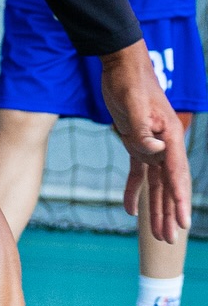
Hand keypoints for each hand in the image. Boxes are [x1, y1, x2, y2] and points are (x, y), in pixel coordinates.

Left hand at [99, 40, 190, 242]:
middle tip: (169, 239)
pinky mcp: (137, 143)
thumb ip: (142, 130)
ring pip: (157, 184)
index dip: (180, 200)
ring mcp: (152, 146)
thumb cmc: (130, 83)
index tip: (183, 222)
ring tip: (159, 235)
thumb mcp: (132, 104)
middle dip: (170, 212)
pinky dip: (134, 191)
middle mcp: (166, 146)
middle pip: (170, 185)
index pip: (176, 175)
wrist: (122, 67)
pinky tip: (128, 210)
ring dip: (157, 208)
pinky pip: (138, 173)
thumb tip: (155, 152)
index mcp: (170, 138)